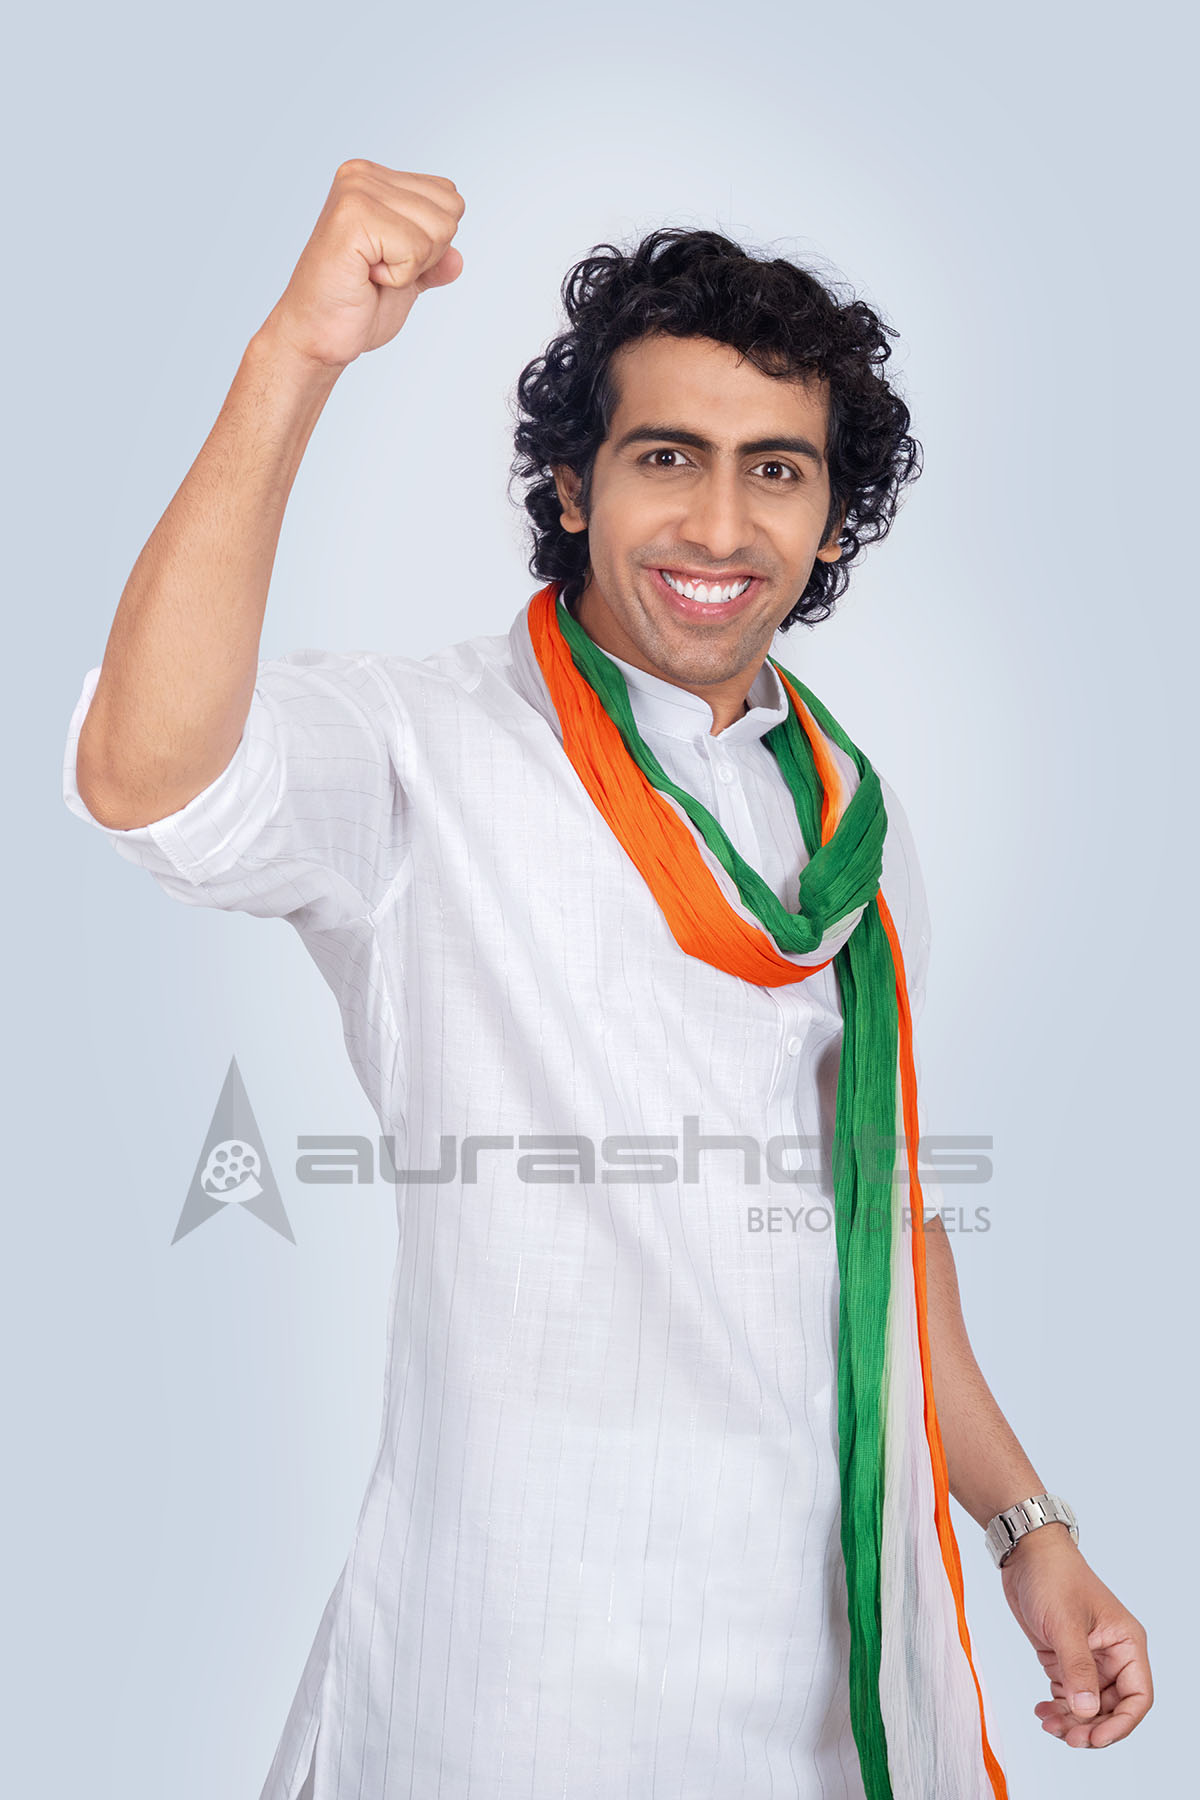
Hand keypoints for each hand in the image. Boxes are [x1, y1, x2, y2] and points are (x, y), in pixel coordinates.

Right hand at [260, 160, 465, 370]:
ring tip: (370, 273)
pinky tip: (365, 277)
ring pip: (437, 229)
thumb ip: (434, 263)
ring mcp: (355, 191)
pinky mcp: (352, 216)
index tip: (388, 261)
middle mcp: (362, 175)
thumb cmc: (353, 307)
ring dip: (411, 267)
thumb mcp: (407, 281)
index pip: (449, 198)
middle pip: (450, 210)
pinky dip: (398, 276)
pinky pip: (415, 247)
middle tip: (380, 270)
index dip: (432, 244)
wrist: (317, 337)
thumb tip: (457, 259)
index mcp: (376, 179)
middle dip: (426, 255)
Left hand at [999, 1524, 1152, 1748]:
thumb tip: (1086, 1712)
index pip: (1137, 1697)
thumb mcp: (1065, 1623)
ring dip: (1072, 1720)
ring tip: (1048, 1723)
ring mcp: (1088, 1657)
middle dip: (1092, 1726)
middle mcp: (1112, 1654)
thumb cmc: (1052, 1575)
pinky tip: (1042, 1710)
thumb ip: (1077, 1669)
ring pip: (1089, 1705)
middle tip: (1067, 1737)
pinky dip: (1058, 1707)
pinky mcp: (1064, 1657)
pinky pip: (1068, 1693)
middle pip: (1112, 1707)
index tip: (1095, 1737)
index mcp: (1126, 1644)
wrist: (1024, 1552)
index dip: (1121, 1724)